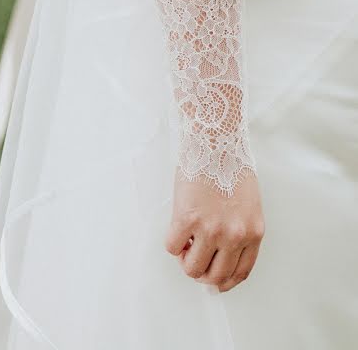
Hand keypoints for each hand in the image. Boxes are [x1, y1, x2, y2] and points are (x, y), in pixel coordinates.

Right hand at [164, 168, 263, 292]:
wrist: (215, 144)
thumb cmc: (229, 166)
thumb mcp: (247, 205)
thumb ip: (238, 229)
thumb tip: (220, 250)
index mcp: (252, 232)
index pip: (240, 272)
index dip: (224, 281)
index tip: (214, 281)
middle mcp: (234, 236)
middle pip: (215, 276)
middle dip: (201, 272)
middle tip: (193, 259)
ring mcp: (210, 229)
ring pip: (192, 268)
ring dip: (185, 260)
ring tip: (185, 243)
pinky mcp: (187, 219)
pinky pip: (173, 246)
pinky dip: (172, 243)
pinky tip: (176, 229)